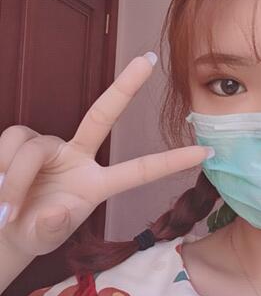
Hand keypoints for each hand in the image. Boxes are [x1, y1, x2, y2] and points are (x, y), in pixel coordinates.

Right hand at [0, 54, 211, 257]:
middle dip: (126, 86)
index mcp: (97, 184)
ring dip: (17, 176)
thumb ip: (53, 228)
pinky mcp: (24, 140)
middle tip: (150, 59)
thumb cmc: (33, 233)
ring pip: (36, 146)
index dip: (171, 161)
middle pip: (103, 114)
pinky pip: (14, 141)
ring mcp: (52, 147)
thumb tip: (58, 210)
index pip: (140, 170)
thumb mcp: (45, 236)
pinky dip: (4, 166)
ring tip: (6, 208)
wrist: (4, 231)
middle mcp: (79, 157)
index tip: (205, 151)